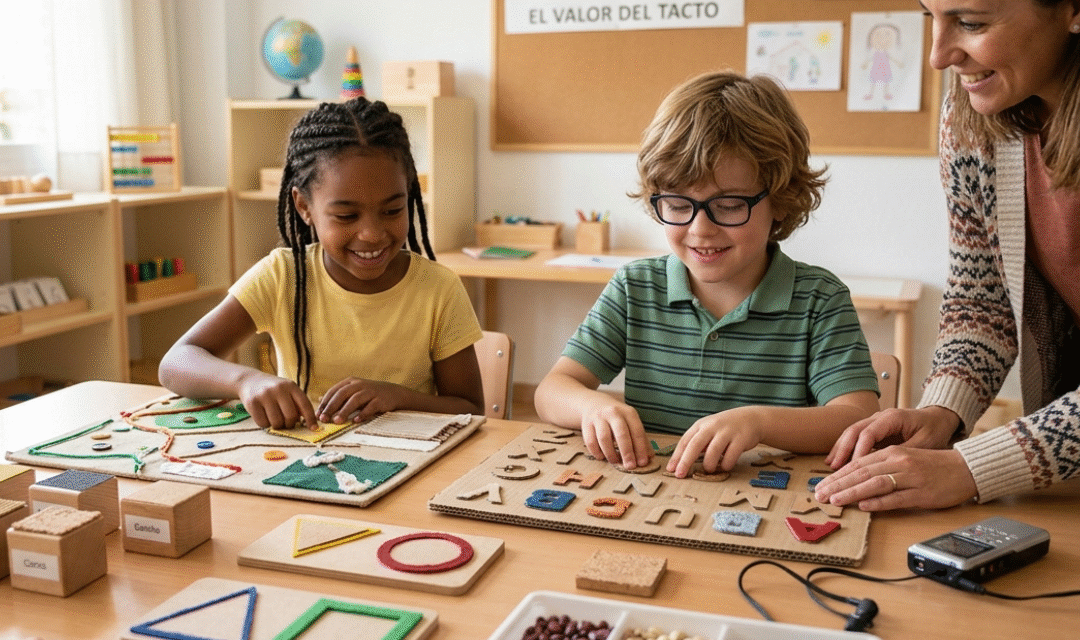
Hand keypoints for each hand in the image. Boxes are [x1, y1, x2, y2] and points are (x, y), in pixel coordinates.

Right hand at [237, 372, 317, 429]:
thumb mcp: (288, 391)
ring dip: (278, 425)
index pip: (305, 404)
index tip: (313, 428)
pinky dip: (265, 424)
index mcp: (291, 386)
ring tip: (275, 419)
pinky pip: (263, 423)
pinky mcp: (252, 403)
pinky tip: (264, 416)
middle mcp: (278, 389)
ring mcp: (264, 395)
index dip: (310, 418)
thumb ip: (298, 404)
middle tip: (287, 423)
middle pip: (290, 416)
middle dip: (290, 424)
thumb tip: (310, 423)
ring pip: (277, 422)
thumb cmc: (274, 390)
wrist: (250, 380)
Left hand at [316, 377, 405, 423]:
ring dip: (345, 411)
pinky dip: (363, 414)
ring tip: (337, 421)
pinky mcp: (380, 399)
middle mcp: (359, 384)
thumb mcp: (353, 391)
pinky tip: (356, 421)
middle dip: (332, 407)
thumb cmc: (369, 394)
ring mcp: (370, 391)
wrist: (393, 393)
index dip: (325, 402)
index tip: (318, 414)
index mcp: (350, 382)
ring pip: (355, 400)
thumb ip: (337, 396)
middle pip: (342, 394)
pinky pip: (370, 407)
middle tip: (324, 419)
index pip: (334, 391)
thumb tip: (318, 400)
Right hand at [579, 399, 651, 469]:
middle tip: (630, 466)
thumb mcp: (631, 422)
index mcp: (628, 412)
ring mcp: (598, 417)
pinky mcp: (586, 424)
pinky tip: (602, 457)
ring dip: (610, 453)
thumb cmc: (617, 417)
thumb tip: (650, 457)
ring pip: (604, 438)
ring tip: (615, 462)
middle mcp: (613, 413)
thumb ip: (641, 438)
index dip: (641, 449)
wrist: (594, 403)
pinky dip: (596, 452)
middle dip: (627, 452)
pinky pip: (590, 441)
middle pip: (621, 434)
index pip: (637, 431)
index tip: (642, 463)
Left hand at [666, 408, 761, 476]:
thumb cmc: (725, 428)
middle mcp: (712, 427)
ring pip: (713, 451)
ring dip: (709, 464)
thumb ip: (697, 443)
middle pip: (695, 445)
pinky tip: (725, 466)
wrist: (751, 418)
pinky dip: (726, 464)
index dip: (677, 456)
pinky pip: (731, 455)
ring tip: (709, 470)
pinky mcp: (741, 438)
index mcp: (701, 425)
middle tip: (680, 475)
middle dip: (686, 461)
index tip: (671, 469)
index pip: (685, 441)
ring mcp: (727, 432)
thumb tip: (680, 462)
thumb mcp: (708, 431)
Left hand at [814, 445, 977, 510]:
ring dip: (852, 492)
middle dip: (838, 484)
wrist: (966, 468)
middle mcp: (899, 462)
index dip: (838, 476)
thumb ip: (882, 467)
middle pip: (862, 473)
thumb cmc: (933, 466)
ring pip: (875, 483)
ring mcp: (911, 478)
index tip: (821, 486)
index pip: (858, 464)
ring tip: (835, 500)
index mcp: (892, 453)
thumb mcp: (904, 460)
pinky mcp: (922, 493)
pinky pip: (898, 498)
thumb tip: (856, 482)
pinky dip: (880, 502)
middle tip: (819, 494)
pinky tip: (864, 506)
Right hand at [826, 406, 960, 468]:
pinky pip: (855, 438)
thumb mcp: (926, 443)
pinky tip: (836, 462)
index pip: (869, 433)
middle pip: (854, 431)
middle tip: (834, 469)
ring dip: (840, 450)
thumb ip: (905, 454)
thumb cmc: (934, 430)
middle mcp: (880, 416)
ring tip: (831, 467)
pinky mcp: (874, 430)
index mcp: (893, 418)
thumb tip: (888, 470)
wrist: (938, 417)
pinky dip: (845, 449)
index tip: (854, 469)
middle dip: (843, 450)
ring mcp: (875, 421)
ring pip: (851, 433)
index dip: (859, 451)